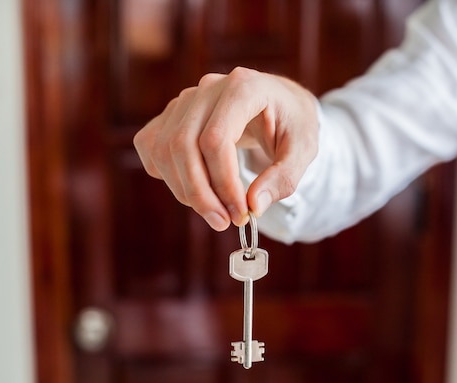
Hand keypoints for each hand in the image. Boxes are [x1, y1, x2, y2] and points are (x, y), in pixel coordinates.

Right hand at [133, 67, 318, 230]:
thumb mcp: (304, 149)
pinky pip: (151, 146)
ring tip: (214, 211)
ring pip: (164, 149)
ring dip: (184, 190)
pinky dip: (166, 175)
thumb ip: (283, 178)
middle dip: (200, 193)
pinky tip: (193, 188)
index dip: (223, 183)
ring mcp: (186, 98)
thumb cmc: (292, 124)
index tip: (240, 214)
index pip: (216, 139)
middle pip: (183, 145)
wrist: (279, 103)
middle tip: (223, 222)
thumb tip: (253, 206)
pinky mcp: (172, 113)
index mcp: (244, 87)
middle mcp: (209, 87)